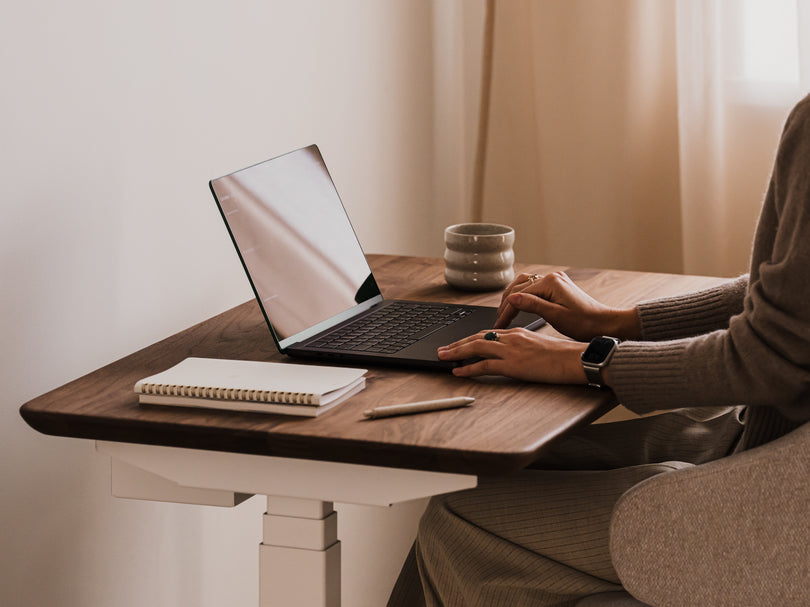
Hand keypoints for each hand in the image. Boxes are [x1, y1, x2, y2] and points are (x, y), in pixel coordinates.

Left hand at [437, 328, 587, 382]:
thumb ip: (523, 348)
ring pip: (476, 348)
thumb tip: (513, 357)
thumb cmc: (563, 357)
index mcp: (518, 333)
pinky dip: (468, 368)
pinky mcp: (513, 365)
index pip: (487, 333)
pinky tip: (458, 372)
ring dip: (456, 352)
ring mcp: (511, 350)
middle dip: (457, 344)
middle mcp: (511, 338)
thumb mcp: (539, 347)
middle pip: (476, 338)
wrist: (576, 359)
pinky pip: (484, 366)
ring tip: (442, 357)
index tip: (458, 343)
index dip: (469, 339)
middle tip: (442, 349)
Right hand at [494, 271, 640, 341]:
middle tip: (498, 320)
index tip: (499, 325)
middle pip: (518, 287)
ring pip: (524, 285)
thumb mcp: (555, 316)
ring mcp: (555, 281)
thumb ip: (532, 305)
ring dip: (512, 297)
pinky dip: (523, 296)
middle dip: (506, 304)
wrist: (604, 324)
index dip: (506, 311)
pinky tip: (518, 304)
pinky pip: (533, 288)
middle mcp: (551, 277)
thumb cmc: (584, 323)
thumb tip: (512, 299)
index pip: (519, 295)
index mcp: (550, 283)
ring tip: (504, 312)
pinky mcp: (557, 287)